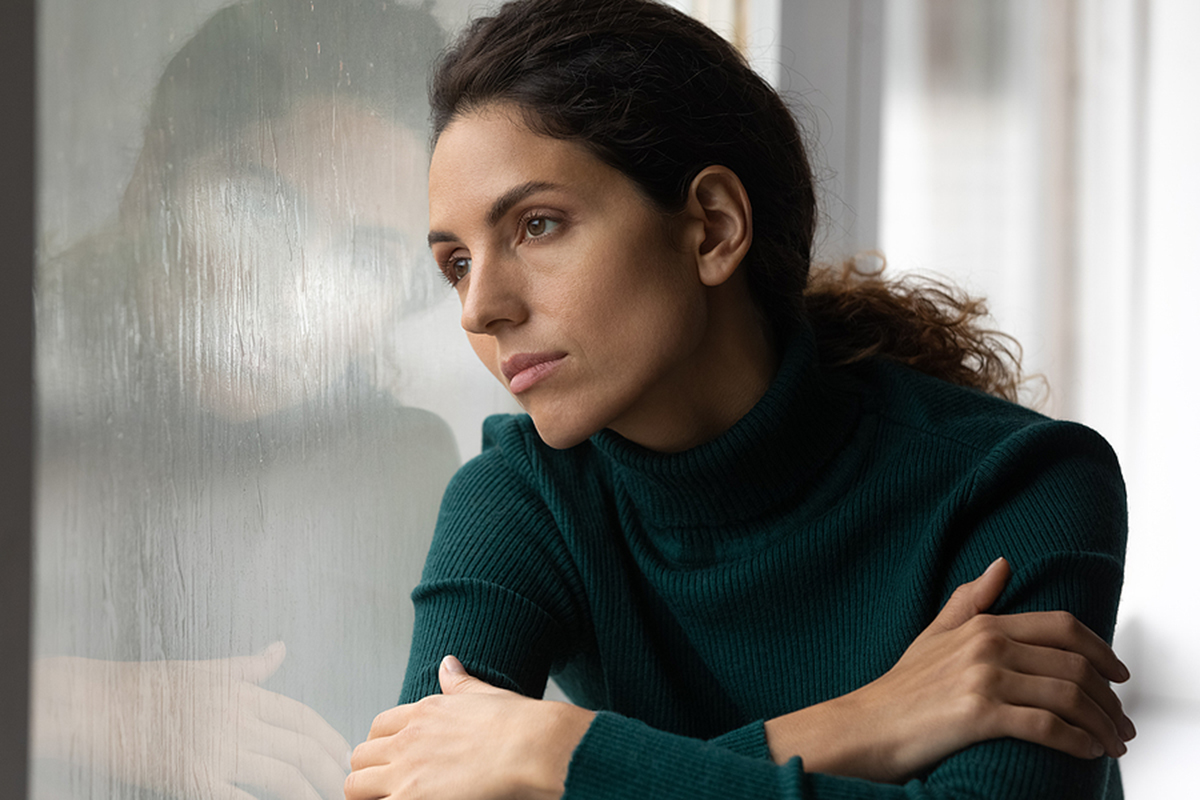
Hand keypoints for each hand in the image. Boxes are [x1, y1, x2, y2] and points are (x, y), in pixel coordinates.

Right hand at [32, 642, 350, 799]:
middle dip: (328, 772)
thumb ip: (249, 667)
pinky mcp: (191, 776)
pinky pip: (239, 798)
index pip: (303, 719)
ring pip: (282, 775)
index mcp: (243, 694)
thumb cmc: (148, 688)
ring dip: (309, 793)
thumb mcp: (207, 669)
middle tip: (344, 790)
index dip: (331, 740)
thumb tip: (280, 649)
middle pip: (300, 749)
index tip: (346, 757)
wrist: (94, 705)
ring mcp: (216, 749)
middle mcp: (237, 719)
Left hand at [345, 656, 593, 799]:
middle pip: (360, 757)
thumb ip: (459, 683)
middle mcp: (407, 740)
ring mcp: (405, 773)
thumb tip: (448, 663)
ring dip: (368, 794)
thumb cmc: (518, 724)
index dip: (382, 745)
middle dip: (370, 772)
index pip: (379, 726)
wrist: (532, 747)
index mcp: (423, 712)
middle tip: (387, 787)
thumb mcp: (484, 694)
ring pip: (355, 786)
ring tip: (389, 798)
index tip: (392, 758)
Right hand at [764, 558, 1135, 783]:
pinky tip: (1086, 753)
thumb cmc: (900, 689)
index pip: (1063, 627)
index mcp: (983, 625)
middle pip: (1074, 665)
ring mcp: (983, 678)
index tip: (1120, 676)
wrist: (865, 726)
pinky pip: (1047, 726)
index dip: (1102, 650)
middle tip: (1121, 724)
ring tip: (1111, 744)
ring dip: (1101, 725)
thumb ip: (970, 601)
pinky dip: (1076, 742)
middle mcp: (987, 645)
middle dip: (1109, 699)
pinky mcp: (979, 715)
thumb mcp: (934, 635)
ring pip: (1068, 697)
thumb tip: (1002, 564)